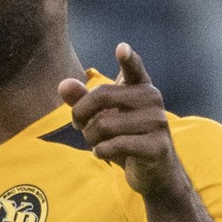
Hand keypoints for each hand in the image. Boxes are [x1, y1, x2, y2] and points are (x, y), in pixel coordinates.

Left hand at [58, 43, 187, 202]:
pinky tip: (101, 153)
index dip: (128, 58)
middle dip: (80, 113)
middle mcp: (153, 100)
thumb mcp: (103, 119)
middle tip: (77, 125)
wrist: (155, 174)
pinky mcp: (156, 146)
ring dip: (91, 137)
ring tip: (96, 143)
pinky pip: (116, 145)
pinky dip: (100, 151)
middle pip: (102, 96)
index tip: (121, 48)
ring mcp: (157, 122)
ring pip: (105, 125)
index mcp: (141, 88)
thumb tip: (63, 84)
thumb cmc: (127, 140)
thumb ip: (83, 101)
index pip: (134, 69)